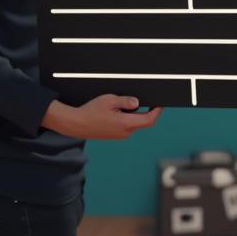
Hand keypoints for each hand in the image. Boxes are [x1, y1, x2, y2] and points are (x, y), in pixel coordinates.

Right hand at [41, 95, 162, 139]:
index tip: (160, 105)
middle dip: (146, 111)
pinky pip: (126, 126)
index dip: (157, 112)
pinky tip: (117, 111)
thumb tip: (137, 102)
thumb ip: (126, 101)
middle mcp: (125, 132)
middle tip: (143, 100)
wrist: (76, 124)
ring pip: (134, 123)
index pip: (149, 120)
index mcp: (125, 124)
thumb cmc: (90, 111)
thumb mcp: (110, 100)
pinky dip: (127, 118)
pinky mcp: (114, 135)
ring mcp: (119, 135)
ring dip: (134, 114)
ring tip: (123, 104)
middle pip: (142, 121)